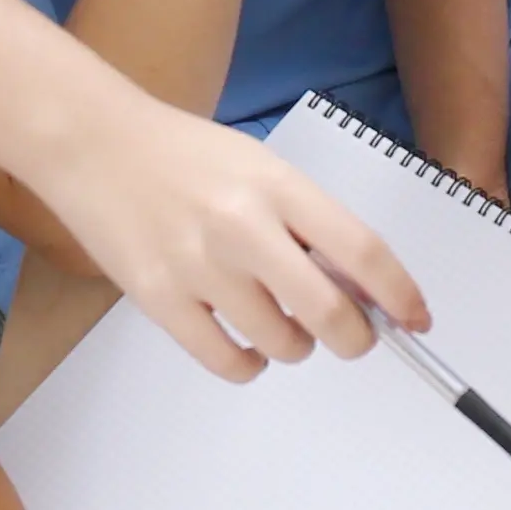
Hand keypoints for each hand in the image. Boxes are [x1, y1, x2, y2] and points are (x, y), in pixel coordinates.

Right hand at [24, 88, 425, 377]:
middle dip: (357, 337)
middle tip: (355, 335)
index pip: (361, 251)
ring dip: (297, 346)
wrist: (94, 144)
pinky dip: (250, 365)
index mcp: (278, 186)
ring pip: (282, 344)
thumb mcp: (262, 168)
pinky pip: (227, 362)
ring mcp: (197, 267)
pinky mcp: (158, 299)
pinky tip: (246, 344)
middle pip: (329, 313)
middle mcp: (242, 227)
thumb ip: (310, 223)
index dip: (400, 295)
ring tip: (282, 322)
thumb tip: (362, 287)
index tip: (416, 318)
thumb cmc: (184, 156)